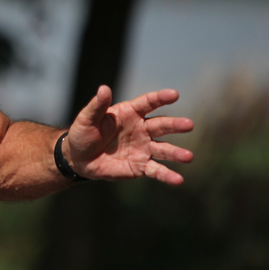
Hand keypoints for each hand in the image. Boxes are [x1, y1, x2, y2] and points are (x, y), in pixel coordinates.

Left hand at [63, 86, 193, 184]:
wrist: (79, 158)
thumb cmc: (84, 134)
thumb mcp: (87, 119)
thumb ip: (97, 105)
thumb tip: (103, 88)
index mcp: (130, 113)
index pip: (148, 103)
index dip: (161, 98)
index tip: (174, 94)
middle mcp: (141, 129)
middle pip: (161, 125)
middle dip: (175, 125)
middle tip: (189, 125)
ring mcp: (143, 148)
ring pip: (163, 149)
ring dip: (176, 153)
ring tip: (188, 156)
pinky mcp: (140, 166)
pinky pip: (156, 171)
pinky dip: (167, 176)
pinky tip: (178, 180)